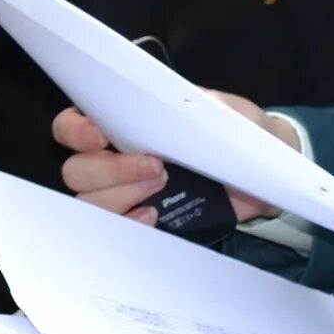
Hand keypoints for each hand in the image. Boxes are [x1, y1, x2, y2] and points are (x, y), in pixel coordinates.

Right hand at [53, 97, 301, 226]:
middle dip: (110, 170)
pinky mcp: (141, 221)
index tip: (101, 136)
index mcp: (122, 122)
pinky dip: (128, 224)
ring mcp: (124, 193)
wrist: (261, 175)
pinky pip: (114, 230)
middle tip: (156, 167)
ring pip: (89, 201)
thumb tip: (176, 103)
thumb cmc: (236, 133)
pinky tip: (153, 215)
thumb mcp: (225, 110)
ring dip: (120, 196)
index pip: (72, 125)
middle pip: (76, 170)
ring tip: (160, 187)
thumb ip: (199, 103)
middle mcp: (114, 158)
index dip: (76, 131)